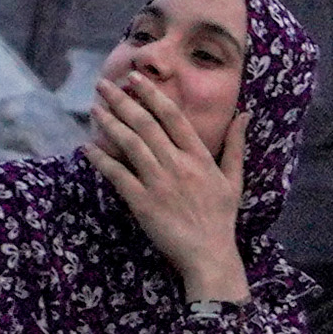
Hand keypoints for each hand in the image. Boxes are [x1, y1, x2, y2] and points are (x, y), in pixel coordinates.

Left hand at [87, 59, 250, 299]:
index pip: (172, 116)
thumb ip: (236, 145)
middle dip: (122, 101)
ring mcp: (158, 183)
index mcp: (199, 156)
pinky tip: (88, 147)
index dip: (152, 95)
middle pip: (145, 124)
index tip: (134, 79)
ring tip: (95, 108)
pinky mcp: (142, 203)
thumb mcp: (234, 179)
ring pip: (130, 145)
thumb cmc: (221, 217)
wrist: (209, 254)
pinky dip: (102, 160)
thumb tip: (244, 114)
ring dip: (110, 124)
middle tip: (103, 85)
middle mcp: (177, 164)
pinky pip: (118, 176)